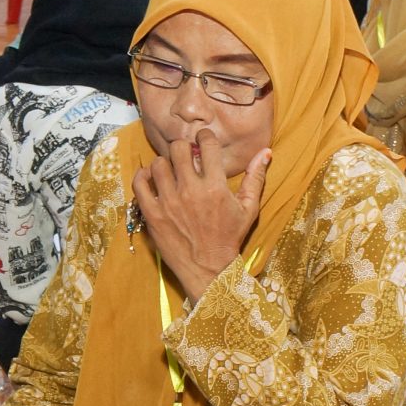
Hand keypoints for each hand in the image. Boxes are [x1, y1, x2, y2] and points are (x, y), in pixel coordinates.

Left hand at [133, 131, 269, 299]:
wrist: (208, 269)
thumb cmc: (230, 238)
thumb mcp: (248, 209)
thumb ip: (256, 178)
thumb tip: (266, 151)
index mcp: (215, 186)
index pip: (206, 144)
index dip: (204, 137)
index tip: (202, 140)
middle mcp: (191, 191)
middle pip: (178, 149)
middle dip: (182, 147)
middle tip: (184, 155)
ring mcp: (169, 203)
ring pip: (158, 163)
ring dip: (164, 162)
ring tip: (169, 169)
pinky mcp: (153, 215)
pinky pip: (140, 184)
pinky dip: (143, 176)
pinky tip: (151, 179)